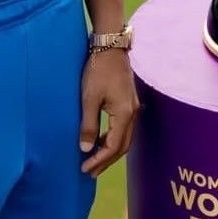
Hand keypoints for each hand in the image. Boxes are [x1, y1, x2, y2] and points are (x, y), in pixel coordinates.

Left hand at [80, 49, 139, 176]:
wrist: (110, 47)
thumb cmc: (97, 71)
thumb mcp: (89, 98)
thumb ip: (89, 125)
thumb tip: (86, 149)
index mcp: (124, 114)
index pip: (114, 146)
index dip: (100, 160)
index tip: (84, 168)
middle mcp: (133, 113)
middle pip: (123, 145)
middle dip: (106, 160)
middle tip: (90, 172)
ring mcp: (133, 106)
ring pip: (125, 137)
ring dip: (110, 150)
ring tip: (94, 159)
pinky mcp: (129, 101)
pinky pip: (124, 127)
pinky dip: (113, 138)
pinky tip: (102, 140)